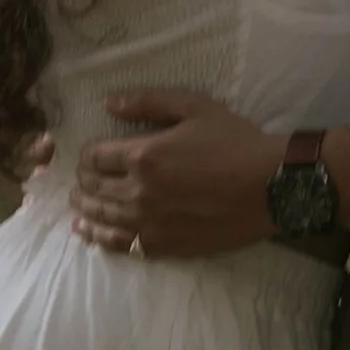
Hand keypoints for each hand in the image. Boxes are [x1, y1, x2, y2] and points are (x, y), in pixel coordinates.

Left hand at [70, 91, 282, 259]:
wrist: (272, 187)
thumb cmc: (236, 142)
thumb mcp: (195, 108)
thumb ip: (148, 103)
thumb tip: (109, 103)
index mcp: (144, 155)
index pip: (95, 157)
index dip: (87, 154)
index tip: (91, 154)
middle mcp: (138, 192)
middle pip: (93, 188)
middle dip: (82, 181)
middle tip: (81, 178)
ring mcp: (149, 223)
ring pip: (101, 217)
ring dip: (84, 209)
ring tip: (76, 205)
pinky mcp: (163, 246)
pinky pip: (120, 244)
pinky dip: (99, 237)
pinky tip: (88, 232)